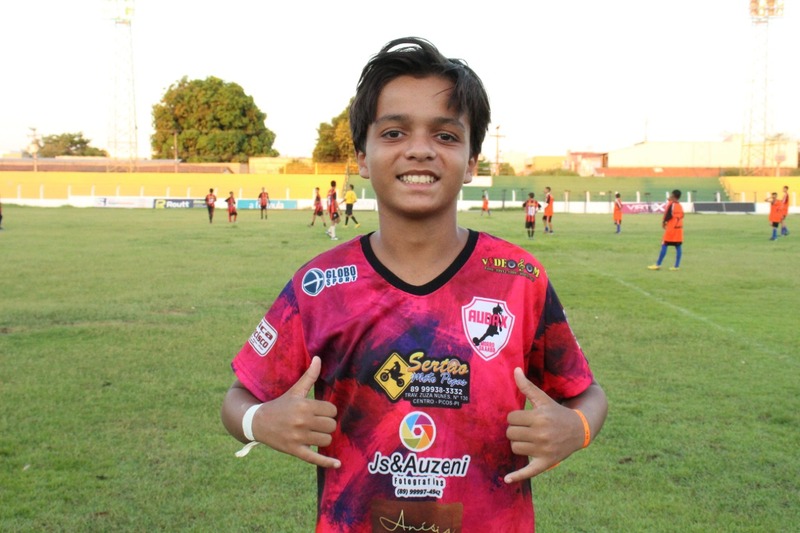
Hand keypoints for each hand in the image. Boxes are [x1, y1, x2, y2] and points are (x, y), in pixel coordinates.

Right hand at [253, 356, 339, 468]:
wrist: (257, 422)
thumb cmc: (280, 405)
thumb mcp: (294, 391)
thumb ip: (309, 376)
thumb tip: (318, 358)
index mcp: (304, 406)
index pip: (332, 410)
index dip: (328, 411)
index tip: (321, 411)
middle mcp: (302, 422)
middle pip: (331, 426)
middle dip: (327, 424)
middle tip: (318, 422)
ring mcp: (298, 438)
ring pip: (326, 440)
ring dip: (323, 437)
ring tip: (314, 433)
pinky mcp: (294, 451)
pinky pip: (314, 458)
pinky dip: (327, 462)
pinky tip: (337, 464)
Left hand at [504, 368, 583, 482]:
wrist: (579, 430)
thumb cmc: (556, 412)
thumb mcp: (543, 399)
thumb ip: (527, 386)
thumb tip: (515, 370)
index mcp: (539, 418)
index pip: (511, 418)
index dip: (515, 417)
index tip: (524, 417)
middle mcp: (541, 435)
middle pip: (510, 434)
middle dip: (515, 430)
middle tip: (526, 428)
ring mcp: (543, 450)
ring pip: (515, 448)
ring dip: (518, 444)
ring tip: (529, 439)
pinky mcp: (545, 463)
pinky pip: (528, 471)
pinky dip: (517, 476)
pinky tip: (507, 479)